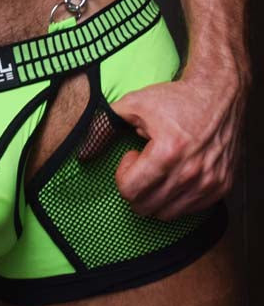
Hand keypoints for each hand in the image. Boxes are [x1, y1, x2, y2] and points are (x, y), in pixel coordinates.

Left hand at [108, 70, 248, 220]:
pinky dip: (175, 199)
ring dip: (154, 196)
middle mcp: (192, 171)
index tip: (132, 156)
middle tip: (143, 165)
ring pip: (165, 213)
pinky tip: (175, 174)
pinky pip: (188, 210)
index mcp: (168, 152)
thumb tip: (82, 154)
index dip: (123, 175)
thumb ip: (102, 128)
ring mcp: (210, 181)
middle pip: (145, 206)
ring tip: (159, 170)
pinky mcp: (222, 185)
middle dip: (135, 188)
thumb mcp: (131, 105)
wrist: (220, 91)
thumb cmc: (175, 98)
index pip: (130, 191)